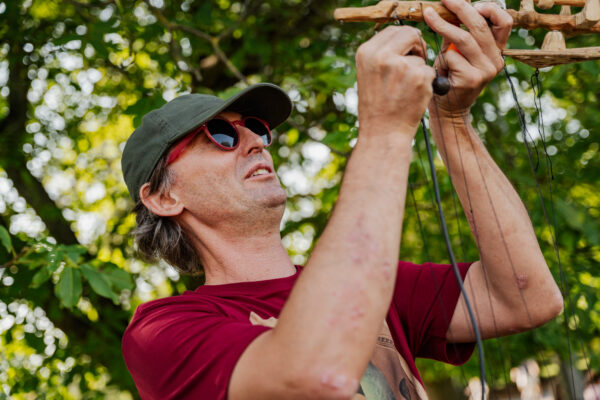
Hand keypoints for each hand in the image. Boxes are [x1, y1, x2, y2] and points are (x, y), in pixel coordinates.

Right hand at [356, 26, 435, 136]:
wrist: (383, 133)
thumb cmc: (377, 106)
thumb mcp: (369, 74)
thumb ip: (382, 54)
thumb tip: (405, 36)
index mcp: (366, 52)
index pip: (393, 29)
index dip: (404, 40)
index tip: (407, 51)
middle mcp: (381, 55)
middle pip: (410, 34)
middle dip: (417, 47)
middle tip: (415, 64)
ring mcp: (401, 66)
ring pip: (420, 56)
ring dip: (419, 70)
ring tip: (406, 90)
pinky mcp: (419, 77)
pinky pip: (429, 71)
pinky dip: (427, 84)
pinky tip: (413, 97)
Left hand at [424, 0, 512, 116]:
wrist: (447, 110)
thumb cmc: (449, 78)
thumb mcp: (455, 52)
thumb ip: (456, 32)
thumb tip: (450, 6)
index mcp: (496, 50)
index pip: (504, 21)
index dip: (489, 8)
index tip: (470, 1)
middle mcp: (496, 60)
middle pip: (481, 25)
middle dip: (460, 8)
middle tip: (443, 0)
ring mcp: (486, 70)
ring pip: (464, 38)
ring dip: (443, 25)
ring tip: (428, 16)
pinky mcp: (472, 79)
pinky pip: (453, 57)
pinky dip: (441, 57)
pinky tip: (438, 66)